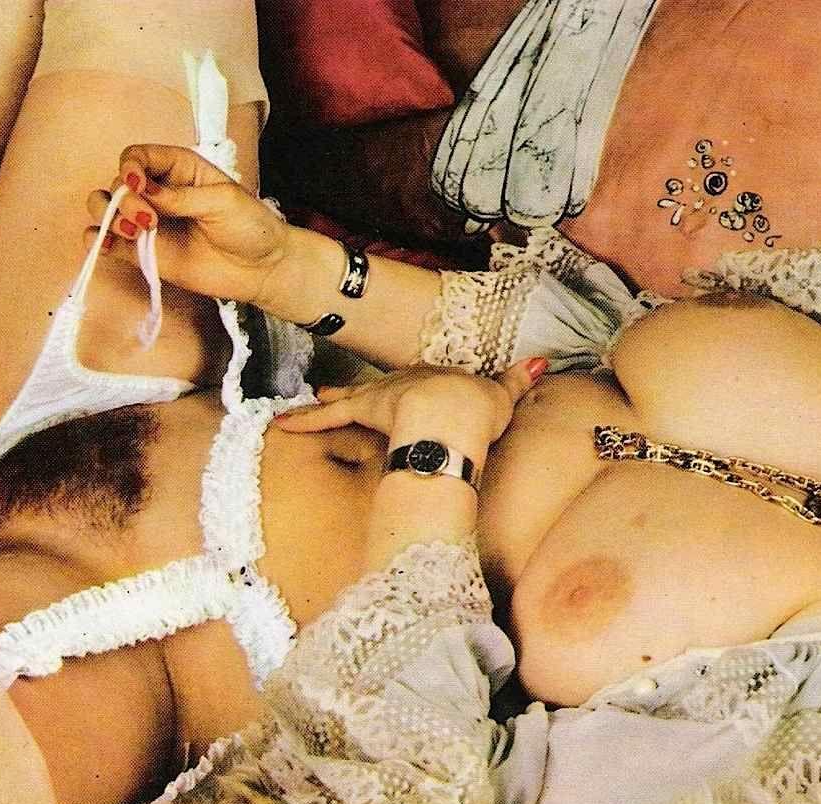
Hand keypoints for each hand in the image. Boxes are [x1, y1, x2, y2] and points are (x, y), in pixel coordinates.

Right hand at [84, 144, 288, 305]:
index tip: (139, 184)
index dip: (130, 167)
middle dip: (123, 198)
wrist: (263, 269)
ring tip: (135, 232)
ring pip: (106, 208)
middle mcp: (158, 192)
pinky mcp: (146, 252)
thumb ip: (180, 196)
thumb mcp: (223, 201)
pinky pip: (109, 243)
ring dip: (108, 216)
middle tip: (148, 219)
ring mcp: (149, 223)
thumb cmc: (251, 227)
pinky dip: (98, 241)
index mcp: (178, 169)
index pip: (137, 157)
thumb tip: (143, 192)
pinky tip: (105, 244)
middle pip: (118, 183)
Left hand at [275, 359, 548, 444]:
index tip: (399, 395)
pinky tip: (280, 424)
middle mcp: (405, 383)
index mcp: (437, 380)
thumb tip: (541, 362)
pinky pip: (325, 418)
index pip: (420, 386)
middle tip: (332, 390)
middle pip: (378, 388)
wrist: (453, 414)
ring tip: (305, 403)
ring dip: (325, 402)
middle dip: (359, 391)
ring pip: (347, 399)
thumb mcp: (502, 396)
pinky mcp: (363, 411)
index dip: (409, 392)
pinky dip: (303, 421)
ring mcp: (381, 396)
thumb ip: (517, 382)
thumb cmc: (476, 410)